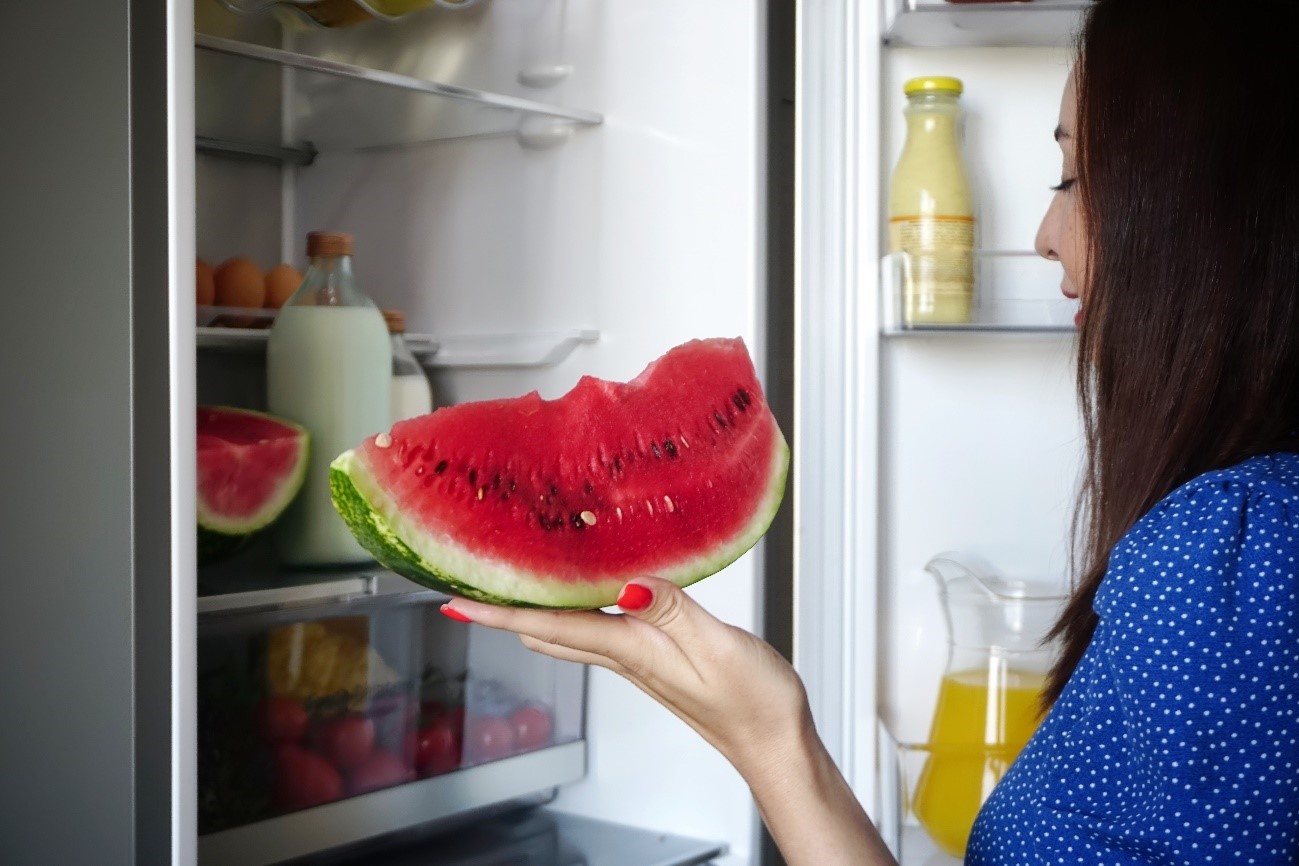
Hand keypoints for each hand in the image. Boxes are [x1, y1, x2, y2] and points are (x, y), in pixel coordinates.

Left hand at [441, 576, 810, 775]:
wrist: (774, 744)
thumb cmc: (753, 702)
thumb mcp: (716, 646)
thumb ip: (670, 610)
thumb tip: (626, 584)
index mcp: (632, 650)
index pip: (550, 627)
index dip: (500, 614)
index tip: (456, 603)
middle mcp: (626, 657)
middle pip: (545, 633)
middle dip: (504, 612)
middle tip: (469, 585)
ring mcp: (637, 662)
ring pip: (567, 634)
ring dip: (533, 613)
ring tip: (508, 586)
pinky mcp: (654, 660)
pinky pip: (597, 632)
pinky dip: (572, 613)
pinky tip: (581, 596)